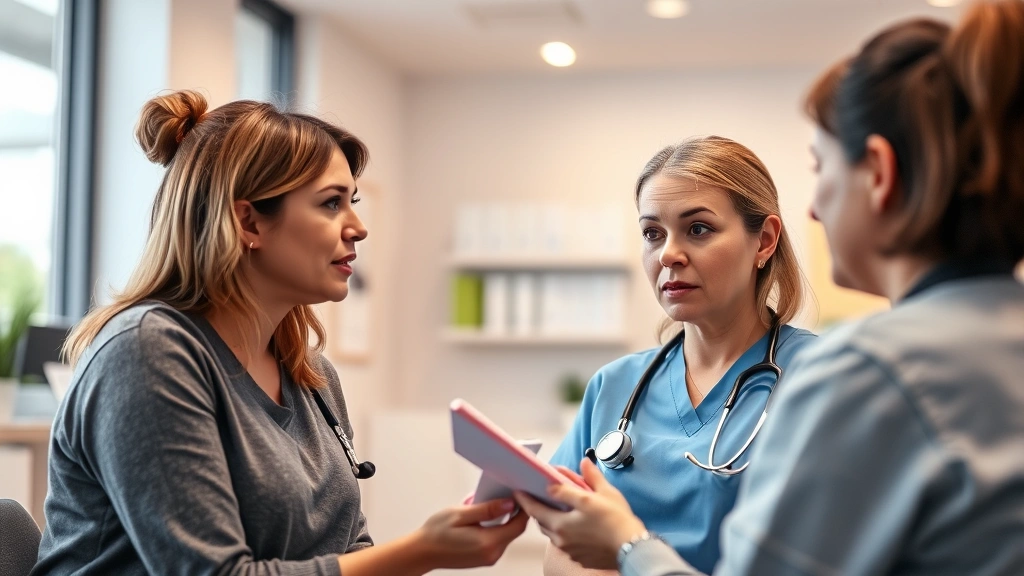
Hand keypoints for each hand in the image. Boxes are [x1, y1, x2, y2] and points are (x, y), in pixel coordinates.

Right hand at [414, 498, 528, 568]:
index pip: (518, 525)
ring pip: (506, 535)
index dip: (523, 508)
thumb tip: (509, 504)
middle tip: (506, 494)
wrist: (422, 552)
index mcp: (488, 543)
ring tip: (492, 504)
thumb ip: (487, 509)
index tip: (520, 494)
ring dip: (504, 520)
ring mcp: (488, 558)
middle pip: (514, 531)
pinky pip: (498, 541)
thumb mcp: (460, 514)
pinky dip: (496, 528)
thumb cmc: (436, 533)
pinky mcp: (484, 558)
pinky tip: (485, 518)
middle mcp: (492, 554)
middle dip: (514, 512)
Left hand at [515, 458, 646, 569]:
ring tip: (556, 510)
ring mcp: (569, 550)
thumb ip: (588, 478)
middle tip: (536, 497)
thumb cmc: (618, 521)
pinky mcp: (579, 558)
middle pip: (542, 521)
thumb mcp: (602, 494)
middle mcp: (561, 538)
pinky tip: (574, 525)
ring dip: (551, 521)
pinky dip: (565, 533)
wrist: (633, 548)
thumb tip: (583, 463)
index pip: (534, 509)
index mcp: (561, 523)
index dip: (524, 499)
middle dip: (538, 509)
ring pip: (553, 533)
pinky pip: (565, 543)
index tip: (518, 491)